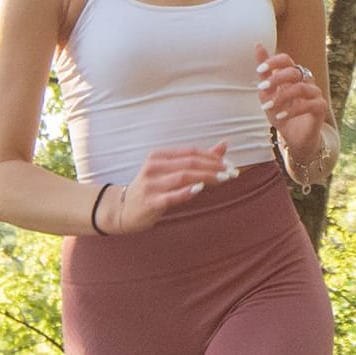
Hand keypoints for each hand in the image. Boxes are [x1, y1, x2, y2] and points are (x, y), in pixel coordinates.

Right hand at [113, 142, 235, 230]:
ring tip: (223, 179)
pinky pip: (171, 196)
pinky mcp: (150, 201)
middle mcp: (153, 166)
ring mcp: (150, 184)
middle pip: (189, 163)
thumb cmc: (153, 188)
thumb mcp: (172, 171)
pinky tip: (200, 189)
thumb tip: (225, 144)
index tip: (230, 165)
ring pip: (183, 176)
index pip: (191, 152)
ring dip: (206, 177)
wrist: (123, 210)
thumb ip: (198, 159)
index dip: (212, 157)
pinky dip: (186, 192)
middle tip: (231, 173)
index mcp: (159, 156)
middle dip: (213, 167)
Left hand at [256, 42, 330, 161]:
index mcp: (293, 75)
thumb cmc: (282, 114)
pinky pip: (310, 104)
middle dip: (276, 79)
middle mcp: (306, 81)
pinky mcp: (321, 107)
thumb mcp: (268, 94)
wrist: (295, 139)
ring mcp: (315, 93)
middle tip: (262, 88)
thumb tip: (258, 45)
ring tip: (269, 107)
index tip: (259, 70)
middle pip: (294, 71)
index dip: (274, 61)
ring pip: (301, 87)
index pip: (286, 59)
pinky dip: (293, 110)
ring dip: (282, 96)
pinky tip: (281, 116)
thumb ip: (264, 73)